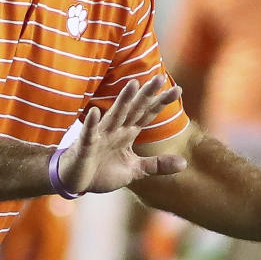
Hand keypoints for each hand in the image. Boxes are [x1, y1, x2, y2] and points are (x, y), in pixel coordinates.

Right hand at [57, 75, 186, 194]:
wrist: (75, 181)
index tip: (178, 89)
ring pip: (114, 116)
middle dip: (146, 95)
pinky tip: (94, 112)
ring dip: (122, 101)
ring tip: (133, 85)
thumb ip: (157, 165)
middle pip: (134, 109)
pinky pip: (89, 134)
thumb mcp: (135, 170)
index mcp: (128, 133)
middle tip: (160, 78)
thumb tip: (185, 164)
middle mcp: (116, 130)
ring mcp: (100, 136)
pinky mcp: (85, 146)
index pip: (147, 114)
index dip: (160, 102)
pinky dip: (91, 124)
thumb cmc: (103, 172)